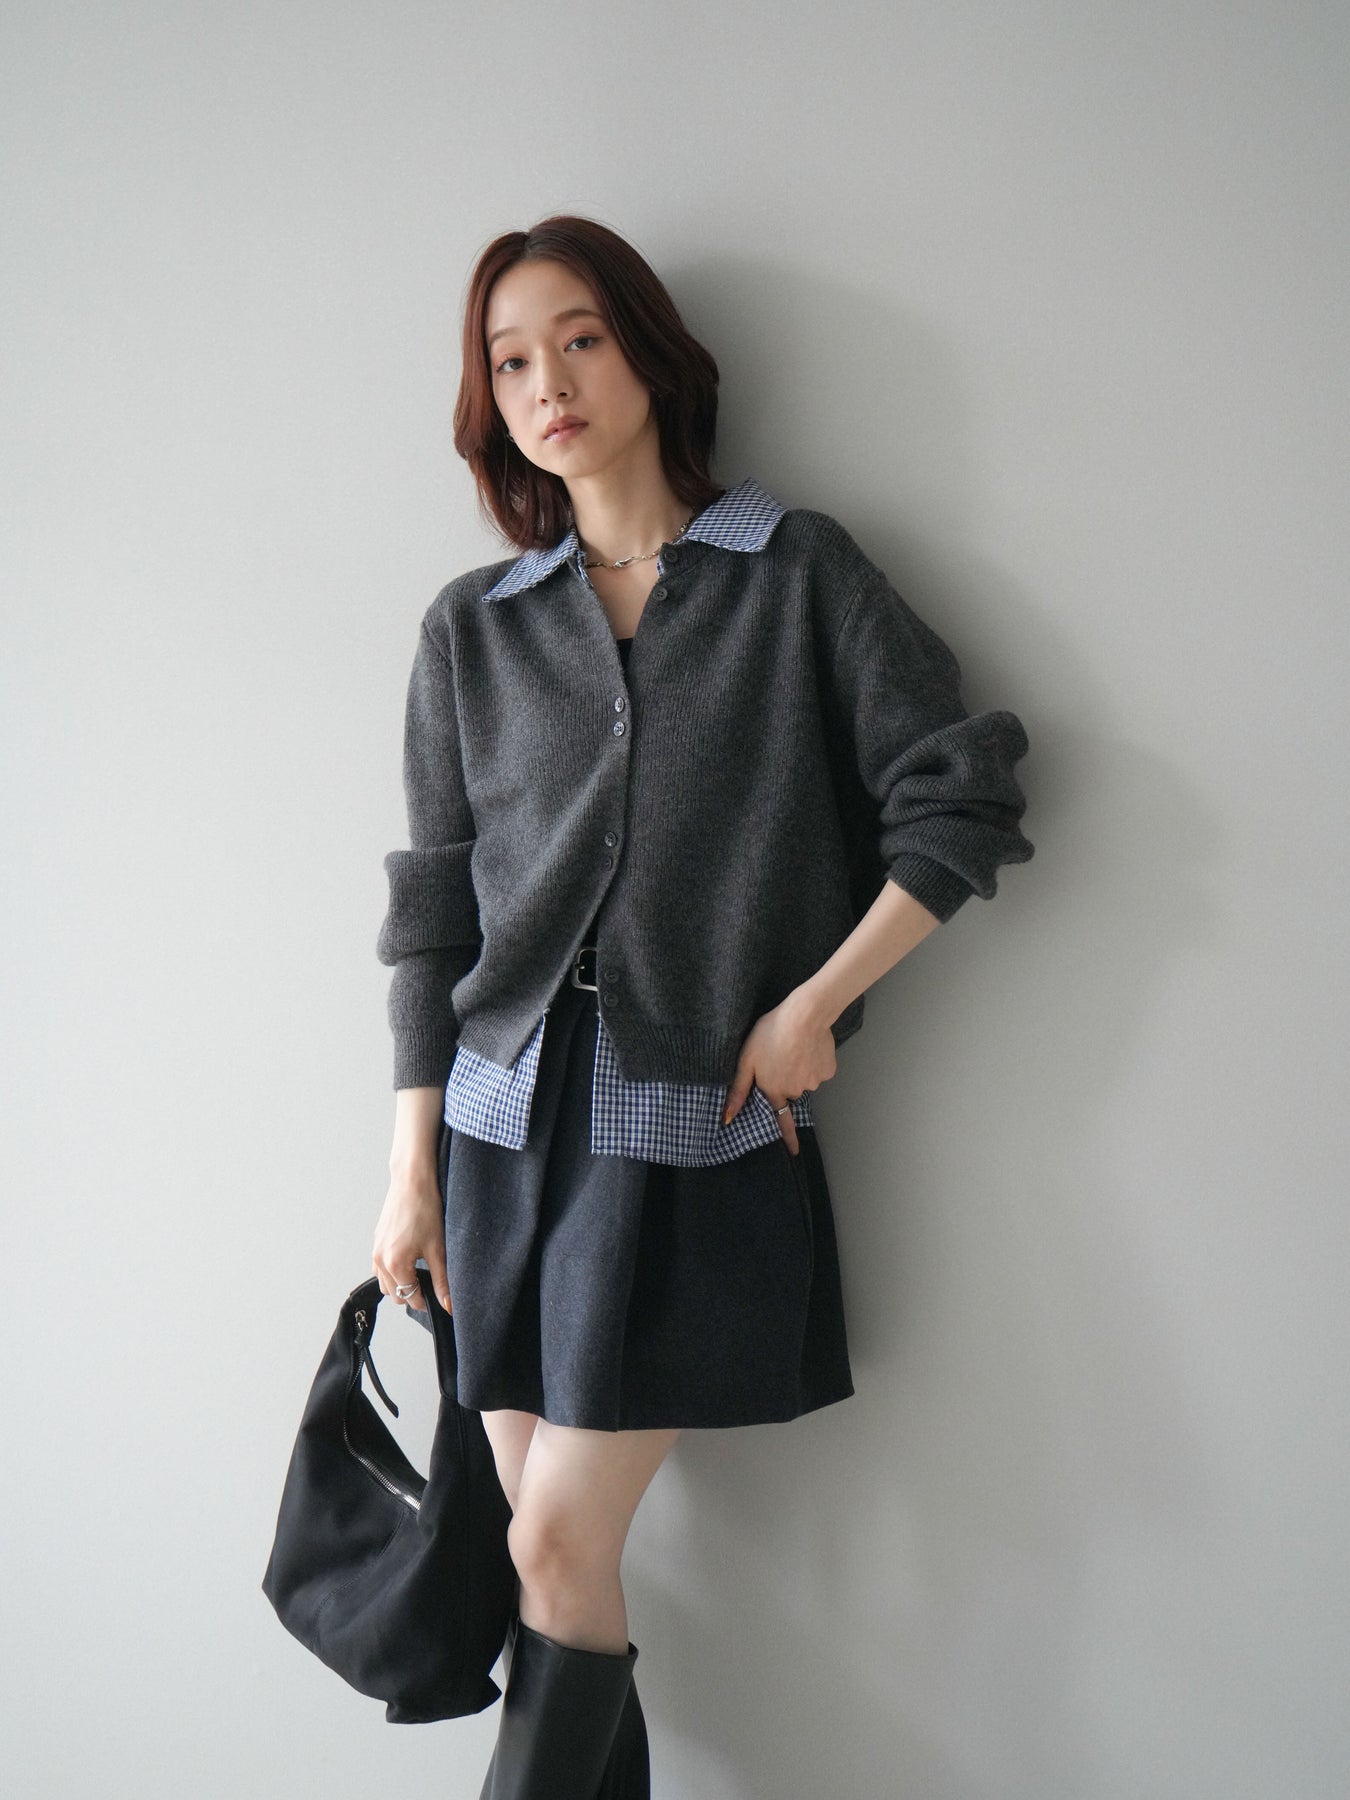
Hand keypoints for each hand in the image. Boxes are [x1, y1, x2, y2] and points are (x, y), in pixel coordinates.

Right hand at [372, 1158, 451, 1313]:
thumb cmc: (425, 1210)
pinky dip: (392, 1270)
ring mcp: (376, 1250)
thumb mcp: (438, 1249)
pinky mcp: (376, 1240)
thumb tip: (448, 1304)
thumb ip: (442, 1280)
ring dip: (400, 1283)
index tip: (438, 1298)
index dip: (425, 1301)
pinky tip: (409, 1259)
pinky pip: (380, 1267)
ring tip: (419, 1271)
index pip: (409, 1297)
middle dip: (412, 1293)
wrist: (412, 1182)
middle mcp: (380, 1260)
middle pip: (395, 1295)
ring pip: (385, 1282)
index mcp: (395, 1265)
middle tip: (431, 1283)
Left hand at [721, 988, 836, 1155]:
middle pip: (790, 1091)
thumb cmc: (769, 1033)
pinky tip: (809, 1046)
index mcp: (775, 1091)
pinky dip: (814, 1061)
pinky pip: (819, 1070)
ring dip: (799, 1068)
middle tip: (780, 1056)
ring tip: (794, 1046)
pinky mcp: (828, 1070)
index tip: (794, 1153)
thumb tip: (727, 1118)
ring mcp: (814, 1082)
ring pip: (804, 1079)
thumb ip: (738, 1090)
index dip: (788, 1138)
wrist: (804, 1016)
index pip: (781, 1121)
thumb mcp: (746, 1059)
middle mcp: (796, 1091)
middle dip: (785, 1080)